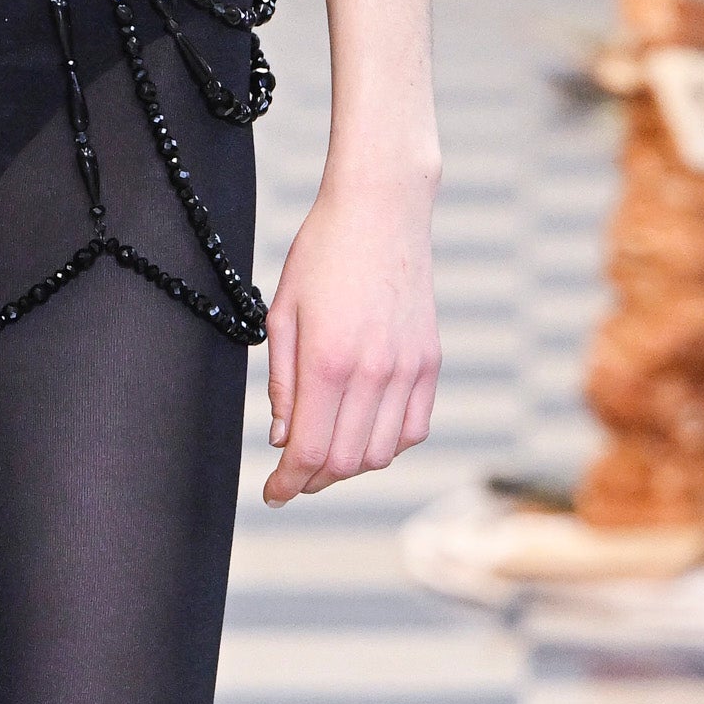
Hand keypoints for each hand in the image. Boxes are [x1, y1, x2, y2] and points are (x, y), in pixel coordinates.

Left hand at [263, 185, 438, 504]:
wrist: (381, 209)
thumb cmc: (322, 252)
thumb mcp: (282, 313)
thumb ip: (282, 383)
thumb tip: (283, 438)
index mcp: (328, 361)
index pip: (309, 450)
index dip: (287, 483)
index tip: (272, 493)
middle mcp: (374, 372)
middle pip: (345, 461)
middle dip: (313, 479)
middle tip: (292, 476)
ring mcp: (408, 369)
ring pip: (382, 452)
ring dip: (349, 465)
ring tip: (324, 453)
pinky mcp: (430, 362)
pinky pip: (414, 428)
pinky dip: (388, 444)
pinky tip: (364, 432)